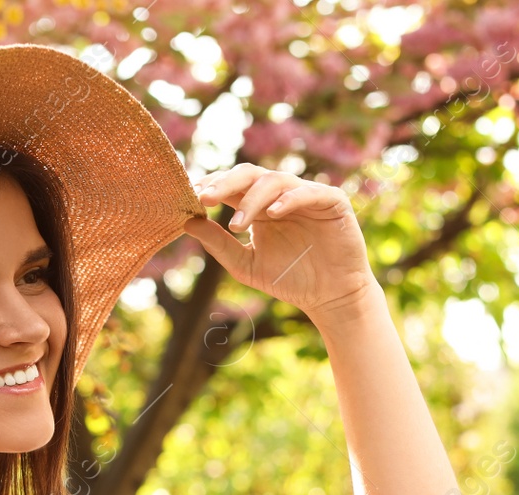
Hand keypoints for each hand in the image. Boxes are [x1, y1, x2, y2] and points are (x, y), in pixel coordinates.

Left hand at [182, 163, 377, 319]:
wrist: (330, 296)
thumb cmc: (289, 279)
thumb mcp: (246, 265)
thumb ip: (219, 244)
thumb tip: (187, 223)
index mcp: (258, 206)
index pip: (231, 186)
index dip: (211, 186)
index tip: (189, 197)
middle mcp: (279, 196)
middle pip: (248, 175)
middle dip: (225, 184)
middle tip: (204, 198)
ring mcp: (305, 195)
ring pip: (274, 181)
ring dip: (252, 199)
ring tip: (237, 223)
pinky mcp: (331, 201)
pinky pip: (309, 192)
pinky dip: (289, 199)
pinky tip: (273, 213)